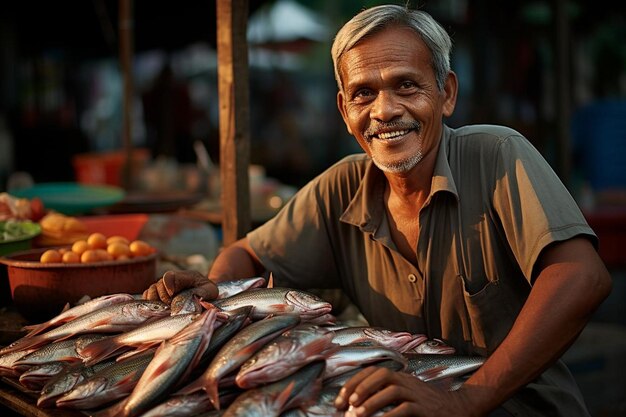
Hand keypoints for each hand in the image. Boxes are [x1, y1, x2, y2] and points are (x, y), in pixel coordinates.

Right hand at [142, 270, 217, 303]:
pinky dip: (150, 303)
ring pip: (150, 291)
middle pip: (157, 285)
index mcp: (183, 276)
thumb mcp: (210, 291)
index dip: (167, 286)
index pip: (168, 276)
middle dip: (163, 297)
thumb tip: (195, 296)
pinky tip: (159, 309)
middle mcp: (170, 280)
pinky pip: (147, 297)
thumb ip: (204, 292)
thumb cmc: (206, 292)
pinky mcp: (157, 295)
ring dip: (155, 301)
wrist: (203, 295)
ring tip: (166, 307)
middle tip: (171, 305)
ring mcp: (162, 287)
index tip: (172, 295)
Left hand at [335, 367, 471, 416]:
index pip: (373, 371)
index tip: (340, 398)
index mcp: (399, 376)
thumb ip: (385, 393)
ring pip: (392, 391)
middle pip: (381, 375)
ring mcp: (417, 394)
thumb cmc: (425, 404)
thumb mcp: (405, 393)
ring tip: (358, 414)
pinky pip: (406, 409)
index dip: (354, 382)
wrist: (457, 408)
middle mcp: (407, 381)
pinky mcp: (425, 409)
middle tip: (347, 404)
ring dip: (372, 402)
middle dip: (360, 388)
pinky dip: (390, 416)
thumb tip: (355, 402)